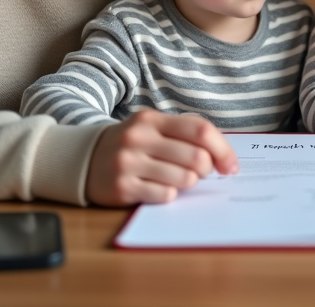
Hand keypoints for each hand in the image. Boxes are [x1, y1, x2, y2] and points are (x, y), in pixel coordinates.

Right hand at [85, 110, 238, 206]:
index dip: (223, 150)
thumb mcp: (153, 129)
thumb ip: (185, 135)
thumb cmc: (132, 146)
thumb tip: (225, 158)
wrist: (83, 160)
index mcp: (152, 119)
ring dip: (189, 183)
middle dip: (207, 170)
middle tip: (201, 174)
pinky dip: (170, 194)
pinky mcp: (122, 187)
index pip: (200, 130)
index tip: (231, 166)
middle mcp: (139, 138)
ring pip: (184, 179)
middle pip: (197, 157)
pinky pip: (165, 195)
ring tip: (178, 180)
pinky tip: (160, 188)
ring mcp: (128, 162)